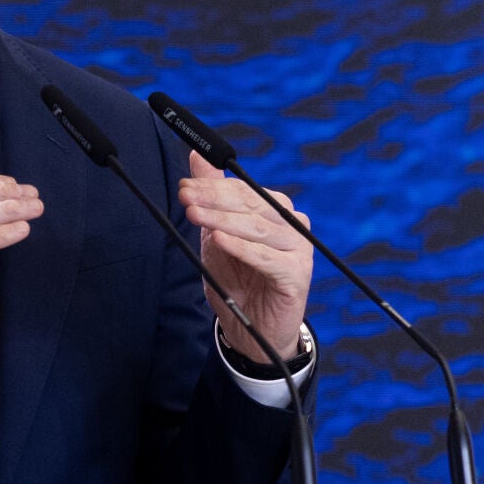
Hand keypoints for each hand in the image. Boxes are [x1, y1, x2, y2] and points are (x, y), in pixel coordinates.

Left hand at [178, 151, 311, 363]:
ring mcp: (298, 248)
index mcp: (275, 210)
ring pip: (257, 228)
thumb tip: (197, 154)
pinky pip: (267, 257)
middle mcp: (292, 224)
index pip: (243, 190)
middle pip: (250, 205)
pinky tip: (220, 240)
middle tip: (185, 198)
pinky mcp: (297, 274)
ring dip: (222, 220)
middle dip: (213, 200)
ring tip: (194, 215)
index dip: (212, 187)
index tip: (184, 187)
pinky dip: (242, 247)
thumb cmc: (237, 279)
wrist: (252, 329)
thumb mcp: (216, 234)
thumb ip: (212, 194)